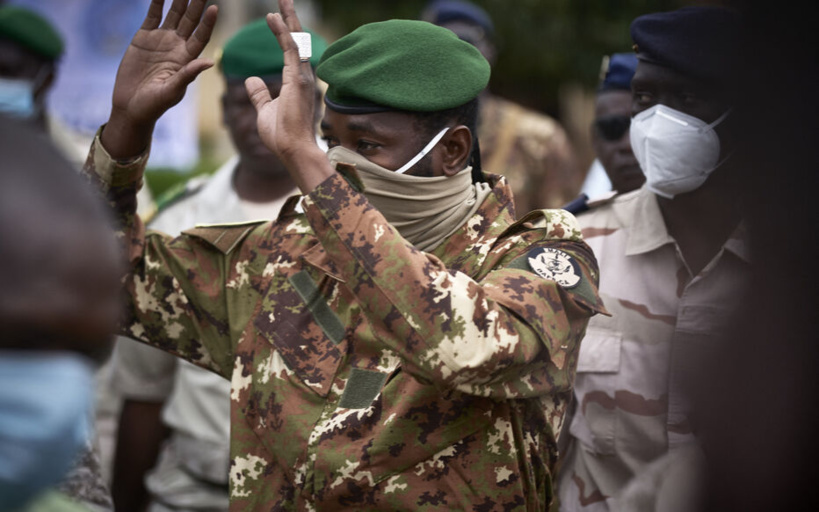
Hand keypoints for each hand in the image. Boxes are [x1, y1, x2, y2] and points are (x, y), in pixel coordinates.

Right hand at [103, 0, 217, 158]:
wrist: (131, 107)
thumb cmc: (155, 105)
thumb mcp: (172, 91)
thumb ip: (188, 75)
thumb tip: (209, 62)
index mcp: (187, 59)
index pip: (201, 36)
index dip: (208, 22)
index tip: (215, 8)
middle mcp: (177, 46)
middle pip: (190, 20)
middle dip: (196, 4)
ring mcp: (161, 40)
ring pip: (174, 14)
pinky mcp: (143, 38)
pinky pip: (152, 15)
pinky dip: (157, 2)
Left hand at [245, 0, 332, 192]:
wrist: (292, 151)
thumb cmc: (281, 136)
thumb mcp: (265, 110)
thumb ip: (259, 94)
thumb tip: (251, 79)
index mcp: (296, 82)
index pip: (290, 50)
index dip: (283, 32)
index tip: (274, 17)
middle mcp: (303, 76)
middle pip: (296, 40)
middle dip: (290, 18)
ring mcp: (303, 77)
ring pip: (296, 40)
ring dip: (288, 19)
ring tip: (282, 0)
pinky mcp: (298, 80)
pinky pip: (291, 50)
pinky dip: (284, 32)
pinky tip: (275, 17)